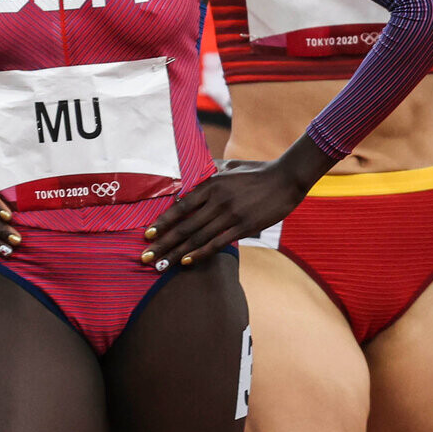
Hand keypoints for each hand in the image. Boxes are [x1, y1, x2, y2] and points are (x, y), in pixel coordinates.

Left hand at [144, 157, 312, 267]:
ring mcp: (231, 215)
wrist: (286, 179)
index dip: (162, 222)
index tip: (147, 234)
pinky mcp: (244, 227)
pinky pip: (217, 243)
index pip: (180, 206)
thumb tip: (190, 175)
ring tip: (161, 265)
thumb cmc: (256, 171)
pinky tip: (186, 262)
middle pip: (185, 226)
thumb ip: (210, 171)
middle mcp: (217, 200)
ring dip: (177, 253)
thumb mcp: (230, 166)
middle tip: (146, 257)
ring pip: (198, 237)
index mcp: (211, 184)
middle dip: (163, 243)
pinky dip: (200, 253)